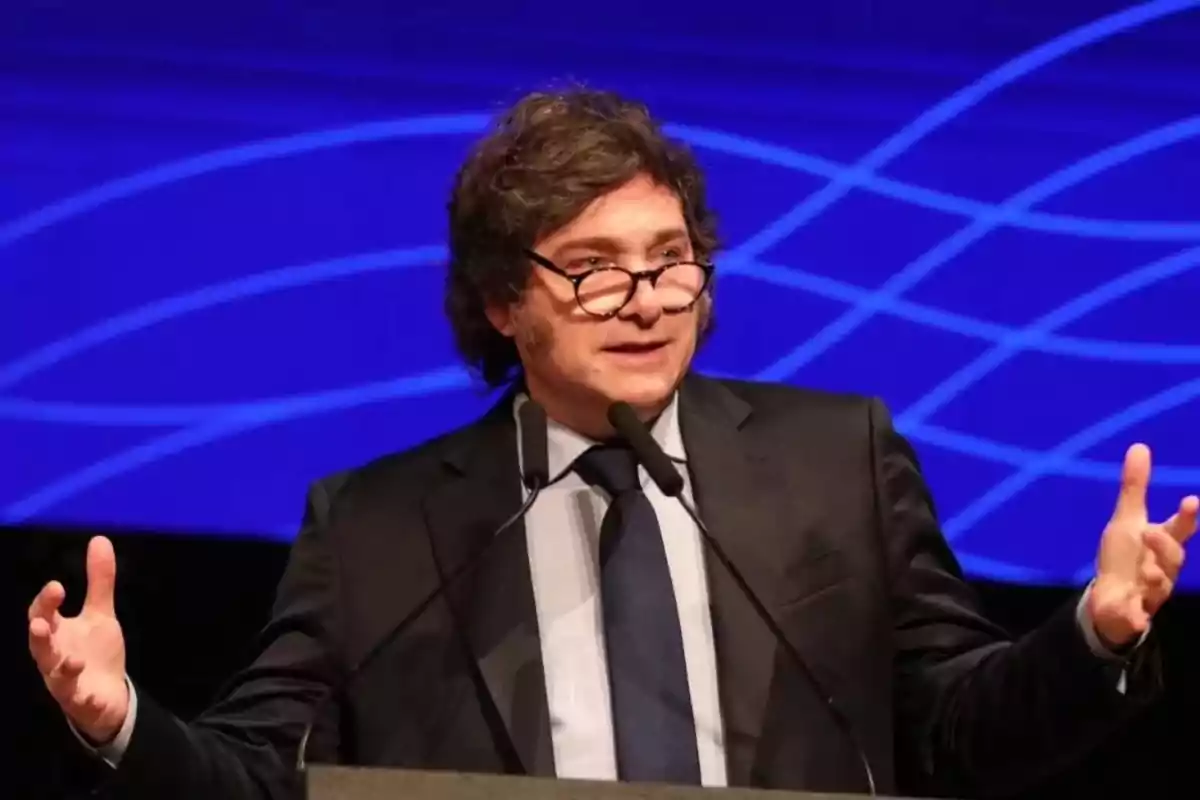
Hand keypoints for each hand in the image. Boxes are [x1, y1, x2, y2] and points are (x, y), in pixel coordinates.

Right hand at [28, 535, 128, 744]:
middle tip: (41, 623)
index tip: (57, 586)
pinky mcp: (80, 700)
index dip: (46, 602)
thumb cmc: (94, 652)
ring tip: (74, 661)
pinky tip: (91, 694)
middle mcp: (55, 655)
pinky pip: (79, 700)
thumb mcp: (100, 614)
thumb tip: (99, 539)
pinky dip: (84, 697)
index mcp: (57, 632)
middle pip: (40, 645)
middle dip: (39, 635)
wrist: (106, 694)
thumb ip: (99, 581)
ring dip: (61, 667)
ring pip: (56, 674)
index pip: (43, 615)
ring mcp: (65, 680)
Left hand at [1089, 443, 1197, 648]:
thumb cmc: (1125, 556)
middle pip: (1173, 558)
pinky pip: (1138, 618)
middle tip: (1151, 531)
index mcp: (1160, 544)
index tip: (1191, 501)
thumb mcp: (1126, 521)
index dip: (1186, 518)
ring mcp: (1150, 592)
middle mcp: (1161, 568)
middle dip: (1166, 545)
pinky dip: (1136, 617)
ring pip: (1159, 586)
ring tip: (1143, 570)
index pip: (1178, 529)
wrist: (1111, 600)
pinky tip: (1136, 618)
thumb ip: (1134, 487)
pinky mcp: (1135, 615)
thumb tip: (1139, 446)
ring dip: (1152, 576)